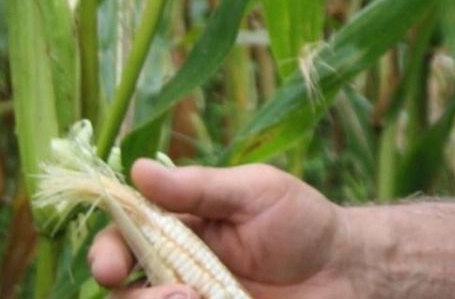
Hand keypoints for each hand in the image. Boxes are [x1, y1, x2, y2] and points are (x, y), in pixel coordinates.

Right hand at [89, 159, 362, 297]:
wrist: (348, 271)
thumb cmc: (303, 222)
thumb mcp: (255, 192)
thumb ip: (198, 186)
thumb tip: (138, 168)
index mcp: (180, 229)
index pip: (122, 240)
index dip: (107, 254)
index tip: (111, 267)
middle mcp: (177, 271)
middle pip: (125, 291)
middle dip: (136, 296)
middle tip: (178, 294)